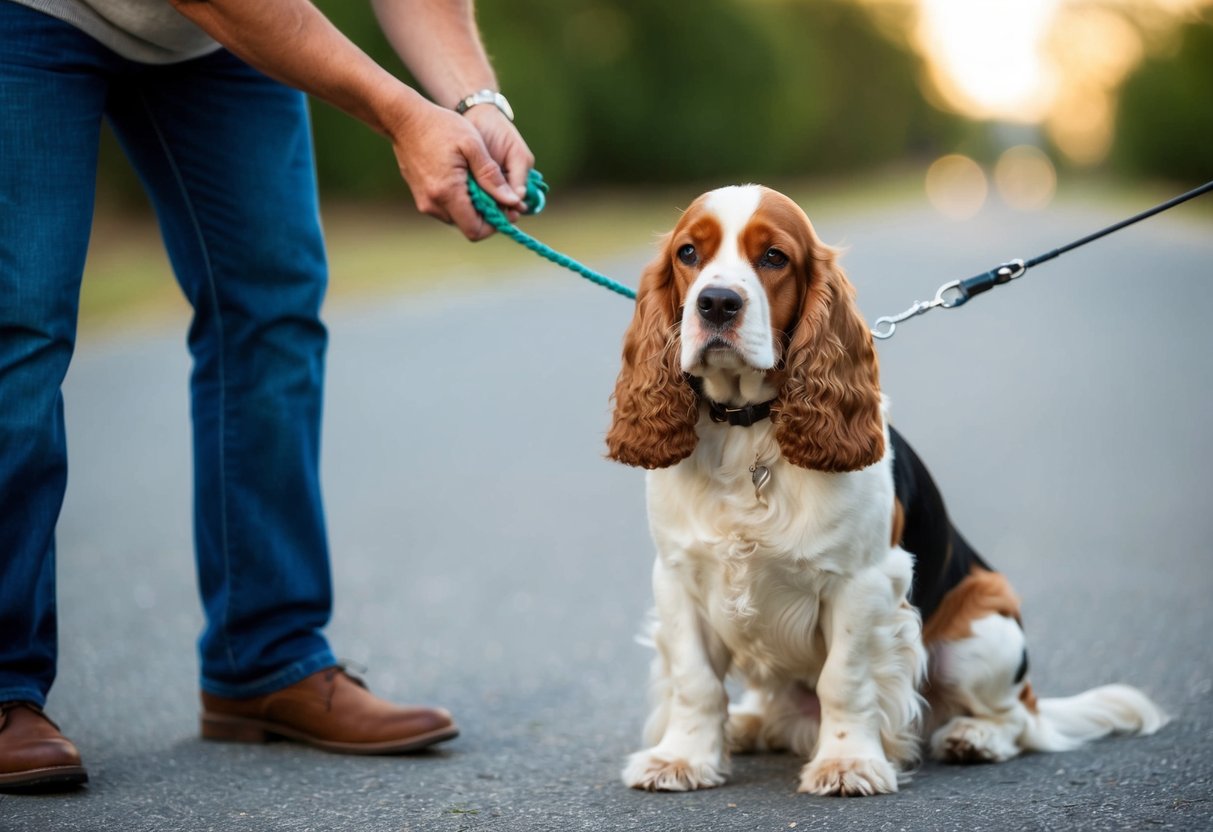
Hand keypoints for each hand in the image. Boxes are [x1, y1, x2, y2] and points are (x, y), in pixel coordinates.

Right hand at [385, 97, 521, 240]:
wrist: (403, 119)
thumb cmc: (440, 126)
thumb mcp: (473, 145)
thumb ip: (492, 176)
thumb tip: (512, 201)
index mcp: (447, 193)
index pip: (475, 230)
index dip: (494, 224)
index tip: (505, 207)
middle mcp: (433, 204)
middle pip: (467, 225)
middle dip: (485, 213)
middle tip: (497, 191)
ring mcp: (424, 202)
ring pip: (457, 217)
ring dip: (473, 205)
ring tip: (479, 180)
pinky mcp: (421, 196)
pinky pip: (446, 207)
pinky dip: (460, 199)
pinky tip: (465, 177)